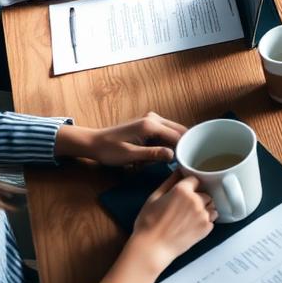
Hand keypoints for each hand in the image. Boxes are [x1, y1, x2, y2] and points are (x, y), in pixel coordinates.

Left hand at [56, 112, 187, 165]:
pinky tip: (152, 157)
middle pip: (178, 132)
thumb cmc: (109, 150)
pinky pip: (164, 135)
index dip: (184, 149)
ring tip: (158, 161)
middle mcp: (154, 118)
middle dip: (179, 148)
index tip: (188, 163)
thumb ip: (153, 154)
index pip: (178, 135)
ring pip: (172, 134)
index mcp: (151, 124)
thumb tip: (173, 156)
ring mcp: (151, 120)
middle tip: (177, 164)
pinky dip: (162, 146)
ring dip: (169, 148)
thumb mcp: (130, 155)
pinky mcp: (148, 125)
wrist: (93, 143)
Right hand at [129, 173, 216, 269]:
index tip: (185, 191)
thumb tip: (179, 171)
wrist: (152, 248)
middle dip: (198, 197)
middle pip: (205, 193)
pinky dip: (205, 221)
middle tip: (184, 207)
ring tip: (189, 217)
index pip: (195, 179)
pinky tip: (192, 225)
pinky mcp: (206, 228)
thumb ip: (169, 182)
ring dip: (204, 208)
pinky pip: (212, 219)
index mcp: (183, 190)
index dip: (189, 185)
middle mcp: (196, 200)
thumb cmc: (148, 224)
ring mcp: (203, 215)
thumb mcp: (154, 197)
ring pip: (211, 205)